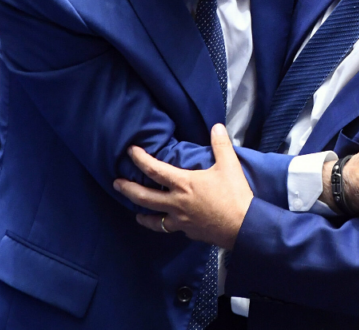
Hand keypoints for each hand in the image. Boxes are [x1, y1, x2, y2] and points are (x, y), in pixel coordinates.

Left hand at [113, 124, 252, 249]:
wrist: (243, 227)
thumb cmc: (234, 195)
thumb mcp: (229, 166)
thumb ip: (221, 145)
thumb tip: (216, 126)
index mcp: (184, 184)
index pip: (154, 170)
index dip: (140, 159)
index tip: (130, 151)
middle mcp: (176, 203)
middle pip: (144, 197)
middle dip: (128, 189)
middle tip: (116, 183)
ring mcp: (180, 220)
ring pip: (153, 219)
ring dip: (142, 214)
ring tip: (135, 212)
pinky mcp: (188, 232)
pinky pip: (170, 228)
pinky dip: (164, 224)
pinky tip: (166, 223)